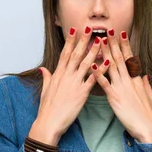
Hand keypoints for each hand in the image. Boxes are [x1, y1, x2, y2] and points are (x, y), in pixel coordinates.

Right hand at [31, 26, 101, 145]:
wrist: (49, 123)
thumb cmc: (47, 109)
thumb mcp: (45, 90)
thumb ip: (46, 78)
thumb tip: (43, 68)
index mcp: (58, 74)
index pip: (65, 54)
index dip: (71, 41)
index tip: (75, 30)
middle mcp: (66, 76)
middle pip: (76, 55)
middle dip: (83, 41)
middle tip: (91, 28)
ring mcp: (74, 84)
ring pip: (85, 64)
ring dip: (94, 51)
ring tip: (102, 41)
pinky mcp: (81, 94)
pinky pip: (92, 80)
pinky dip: (100, 70)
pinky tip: (108, 63)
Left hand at [91, 29, 151, 143]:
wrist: (148, 128)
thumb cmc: (149, 116)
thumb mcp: (150, 98)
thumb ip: (146, 85)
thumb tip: (145, 76)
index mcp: (137, 80)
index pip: (130, 59)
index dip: (125, 45)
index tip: (121, 34)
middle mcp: (129, 81)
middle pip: (120, 58)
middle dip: (113, 43)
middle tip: (107, 30)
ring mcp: (122, 88)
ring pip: (112, 66)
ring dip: (105, 53)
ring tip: (99, 41)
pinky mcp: (115, 97)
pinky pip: (105, 83)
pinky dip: (98, 74)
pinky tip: (92, 65)